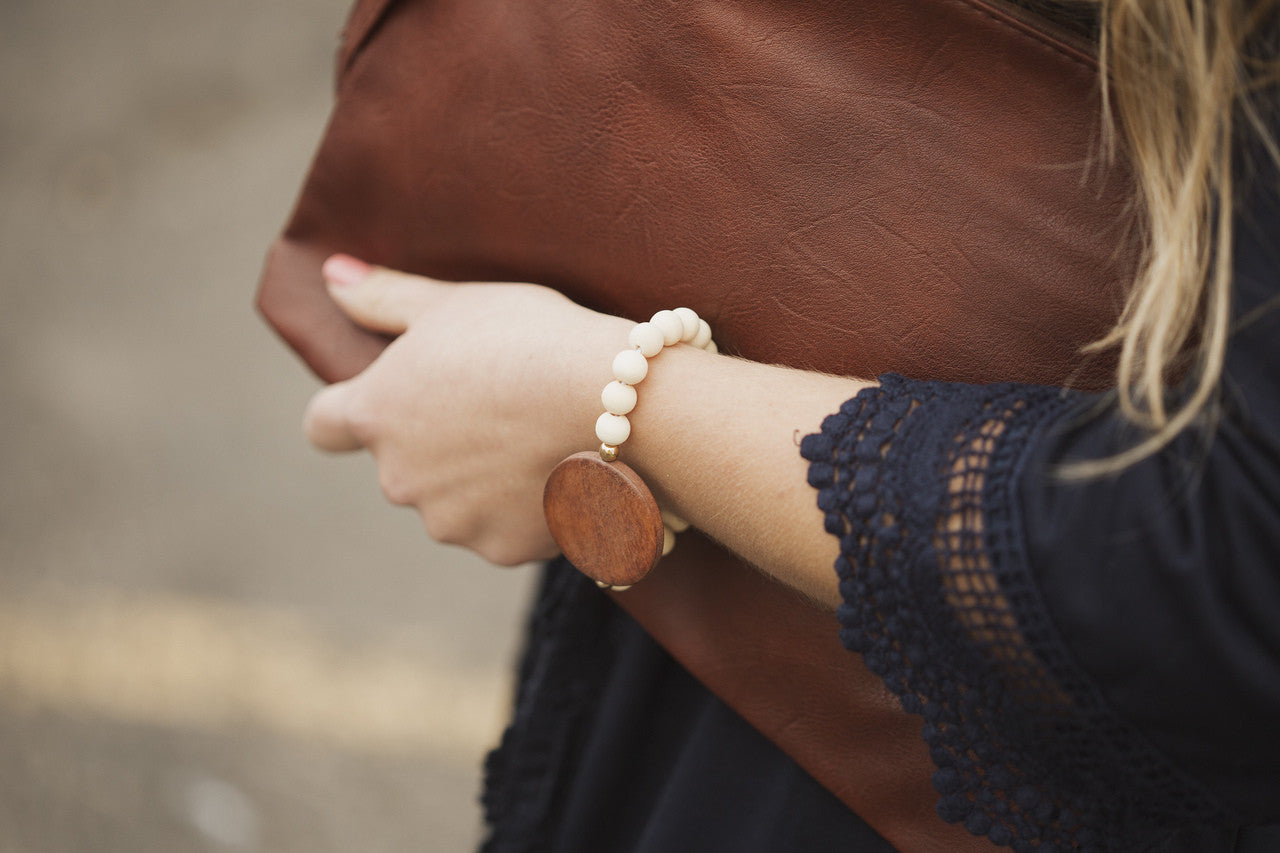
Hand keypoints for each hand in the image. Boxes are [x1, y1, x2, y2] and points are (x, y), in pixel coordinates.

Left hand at [303, 255, 630, 565]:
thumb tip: (330, 275)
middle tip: (497, 405)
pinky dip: (527, 509)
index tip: (388, 399)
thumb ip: (384, 298)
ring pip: (457, 502)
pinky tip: (562, 472)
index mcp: (376, 413)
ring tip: (537, 440)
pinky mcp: (502, 549)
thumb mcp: (454, 303)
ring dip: (483, 482)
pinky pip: (507, 529)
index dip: (348, 412)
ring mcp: (451, 520)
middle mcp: (399, 478)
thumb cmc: (530, 340)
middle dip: (439, 444)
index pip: (323, 425)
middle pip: (404, 465)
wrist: (614, 402)